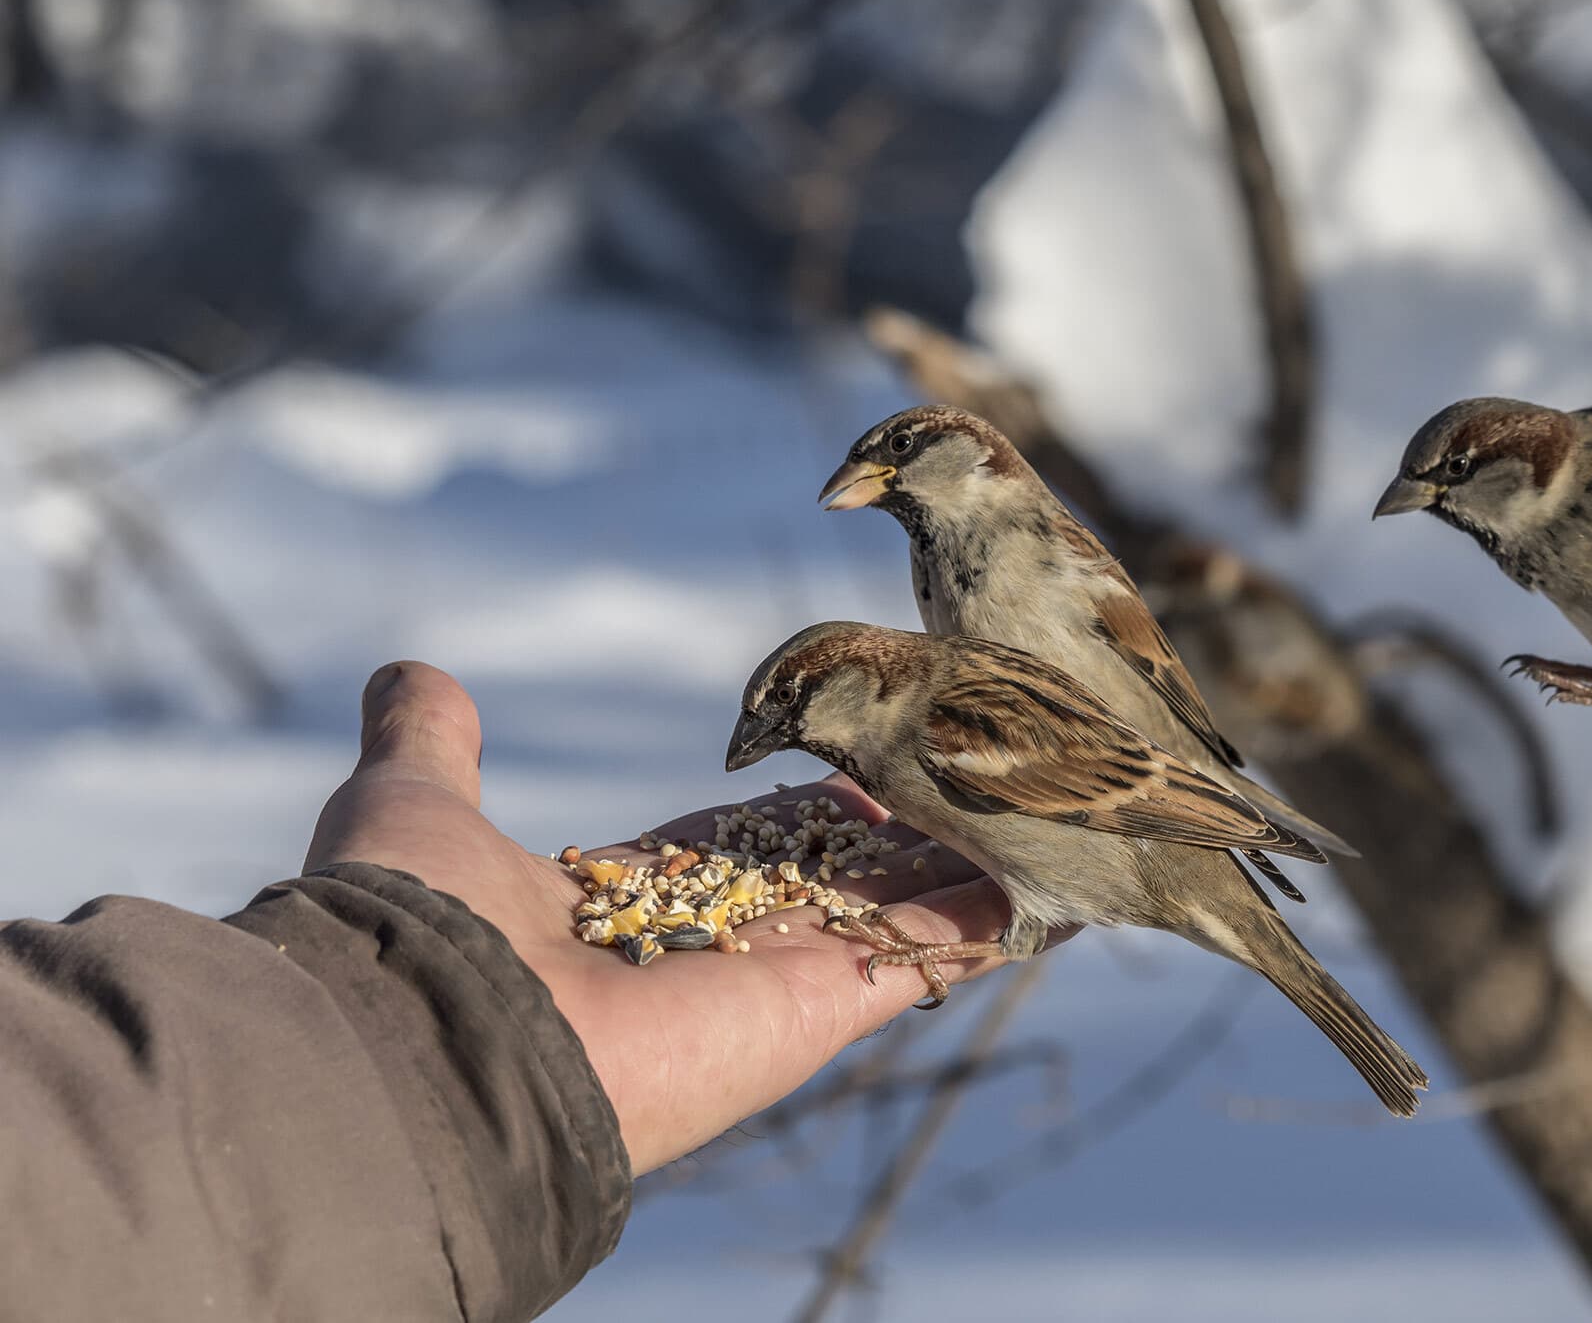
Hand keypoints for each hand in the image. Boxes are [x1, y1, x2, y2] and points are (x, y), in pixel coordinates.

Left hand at [303, 661, 1017, 1173]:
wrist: (433, 1039)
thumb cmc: (416, 923)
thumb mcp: (414, 803)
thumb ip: (430, 741)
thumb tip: (415, 678)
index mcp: (637, 895)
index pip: (747, 840)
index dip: (807, 800)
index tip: (863, 758)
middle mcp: (713, 939)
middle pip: (836, 874)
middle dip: (903, 830)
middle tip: (982, 773)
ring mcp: (773, 977)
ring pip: (893, 911)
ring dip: (963, 866)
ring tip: (1045, 812)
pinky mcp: (819, 1004)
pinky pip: (924, 955)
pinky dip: (987, 922)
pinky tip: (1051, 885)